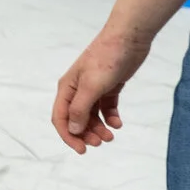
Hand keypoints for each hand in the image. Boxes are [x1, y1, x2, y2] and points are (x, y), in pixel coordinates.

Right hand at [54, 30, 153, 152]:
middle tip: (101, 143)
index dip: (68, 135)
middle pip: (76, 119)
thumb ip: (80, 109)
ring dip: (99, 127)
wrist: (128, 39)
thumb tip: (72, 130)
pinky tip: (118, 123)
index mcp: (66, 89)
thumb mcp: (91, 87)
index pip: (61, 118)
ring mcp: (92, 89)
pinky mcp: (108, 87)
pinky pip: (106, 107)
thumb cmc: (106, 60)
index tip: (82, 150)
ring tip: (112, 135)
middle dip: (86, 133)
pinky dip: (111, 117)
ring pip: (92, 115)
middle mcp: (76, 91)